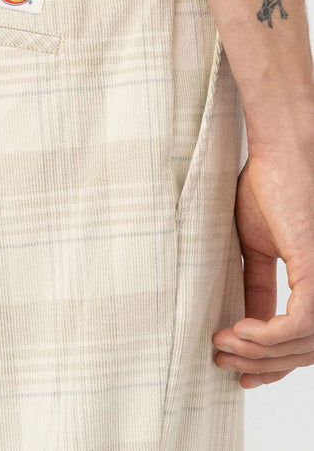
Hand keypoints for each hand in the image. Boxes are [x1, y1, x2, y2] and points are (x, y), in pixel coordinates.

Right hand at [212, 136, 313, 388]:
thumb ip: (257, 286)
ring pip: (301, 344)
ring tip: (223, 345)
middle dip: (262, 364)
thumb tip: (247, 321)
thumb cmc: (270, 187)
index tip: (241, 373)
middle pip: (304, 351)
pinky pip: (298, 324)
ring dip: (257, 352)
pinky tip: (238, 330)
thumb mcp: (256, 248)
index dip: (273, 363)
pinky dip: (266, 336)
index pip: (304, 340)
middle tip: (224, 361)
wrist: (280, 153)